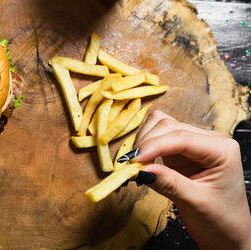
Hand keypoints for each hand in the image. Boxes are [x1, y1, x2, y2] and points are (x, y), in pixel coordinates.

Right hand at [133, 110, 250, 249]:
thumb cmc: (220, 219)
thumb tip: (141, 170)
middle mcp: (209, 140)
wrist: (227, 231)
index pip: (181, 137)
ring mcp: (194, 142)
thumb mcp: (195, 202)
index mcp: (221, 149)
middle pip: (168, 126)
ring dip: (144, 140)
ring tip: (136, 163)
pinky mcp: (180, 149)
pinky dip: (145, 143)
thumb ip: (169, 183)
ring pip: (160, 125)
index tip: (134, 159)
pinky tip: (142, 160)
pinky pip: (157, 135)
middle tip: (130, 165)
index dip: (154, 145)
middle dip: (146, 142)